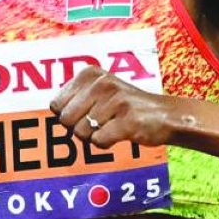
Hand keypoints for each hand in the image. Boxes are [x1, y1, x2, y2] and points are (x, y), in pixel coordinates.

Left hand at [50, 65, 175, 148]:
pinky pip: (98, 142)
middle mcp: (102, 83)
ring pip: (81, 133)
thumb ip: (75, 96)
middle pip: (66, 120)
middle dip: (79, 128)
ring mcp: (115, 101)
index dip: (69, 115)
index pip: (56, 104)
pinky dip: (106, 144)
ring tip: (111, 126)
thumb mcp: (100, 90)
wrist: (165, 115)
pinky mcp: (128, 121)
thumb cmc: (126, 106)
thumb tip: (53, 110)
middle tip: (99, 122)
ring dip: (94, 136)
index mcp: (91, 74)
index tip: (86, 112)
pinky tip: (119, 134)